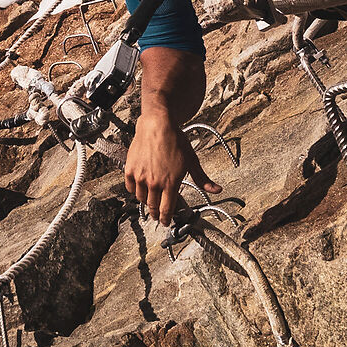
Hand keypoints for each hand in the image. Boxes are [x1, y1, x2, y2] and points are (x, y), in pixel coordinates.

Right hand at [124, 105, 217, 223]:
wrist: (158, 125)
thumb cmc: (175, 141)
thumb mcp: (192, 160)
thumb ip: (202, 179)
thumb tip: (217, 190)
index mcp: (171, 183)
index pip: (167, 210)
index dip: (166, 219)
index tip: (166, 222)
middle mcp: (154, 183)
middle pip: (153, 207)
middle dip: (156, 214)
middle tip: (158, 215)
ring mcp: (141, 177)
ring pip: (141, 198)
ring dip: (146, 201)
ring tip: (150, 199)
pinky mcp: (130, 170)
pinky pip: (130, 187)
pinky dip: (134, 190)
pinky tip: (140, 187)